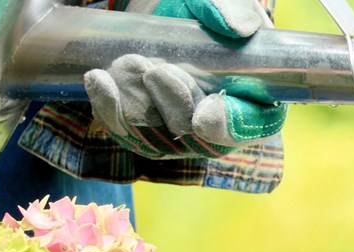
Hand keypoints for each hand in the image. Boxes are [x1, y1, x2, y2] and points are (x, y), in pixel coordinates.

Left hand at [84, 0, 286, 157]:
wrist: (165, 9)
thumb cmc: (206, 9)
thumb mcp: (225, 1)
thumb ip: (234, 9)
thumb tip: (238, 27)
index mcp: (254, 99)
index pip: (249, 126)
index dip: (229, 126)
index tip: (205, 114)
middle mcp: (215, 123)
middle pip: (196, 136)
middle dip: (173, 105)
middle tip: (156, 71)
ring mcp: (176, 129)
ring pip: (154, 135)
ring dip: (138, 103)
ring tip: (128, 62)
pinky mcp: (141, 126)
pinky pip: (124, 129)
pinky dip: (110, 107)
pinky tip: (100, 79)